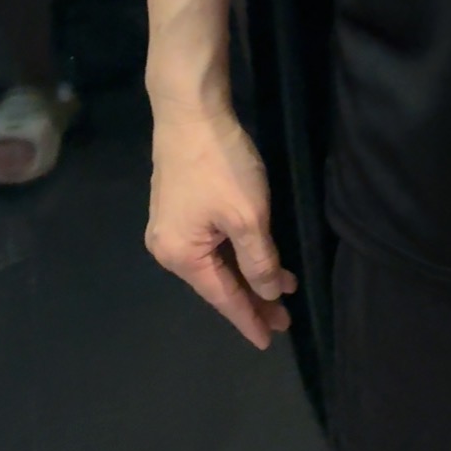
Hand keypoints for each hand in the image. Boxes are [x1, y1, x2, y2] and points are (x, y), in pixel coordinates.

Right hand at [146, 102, 297, 349]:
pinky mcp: (178, 206)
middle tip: (283, 318)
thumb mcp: (248, 217)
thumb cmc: (219, 165)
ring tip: (278, 291)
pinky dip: (236, 254)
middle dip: (252, 299)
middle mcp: (168, 248)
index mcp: (180, 256)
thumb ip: (259, 261)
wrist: (190, 111)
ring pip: (216, 262)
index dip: (248, 319)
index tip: (269, 340)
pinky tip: (255, 257)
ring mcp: (170, 226)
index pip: (223, 298)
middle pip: (217, 283)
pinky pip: (211, 244)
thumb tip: (267, 293)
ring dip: (247, 275)